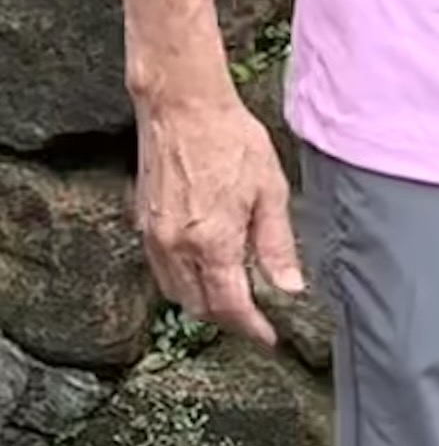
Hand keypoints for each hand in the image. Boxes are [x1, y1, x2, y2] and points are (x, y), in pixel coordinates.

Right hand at [134, 86, 301, 345]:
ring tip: (235, 301)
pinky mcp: (142, 223)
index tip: (270, 338)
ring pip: (175, 292)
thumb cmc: (230, 140)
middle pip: (199, 307)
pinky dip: (183, 282)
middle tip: (257, 321)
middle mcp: (176, 246)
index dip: (252, 328)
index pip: (230, 306)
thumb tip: (289, 286)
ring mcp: (153, 236)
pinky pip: (161, 270)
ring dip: (204, 304)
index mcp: (211, 242)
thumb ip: (277, 245)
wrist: (182, 107)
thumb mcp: (270, 192)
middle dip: (229, 320)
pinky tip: (206, 272)